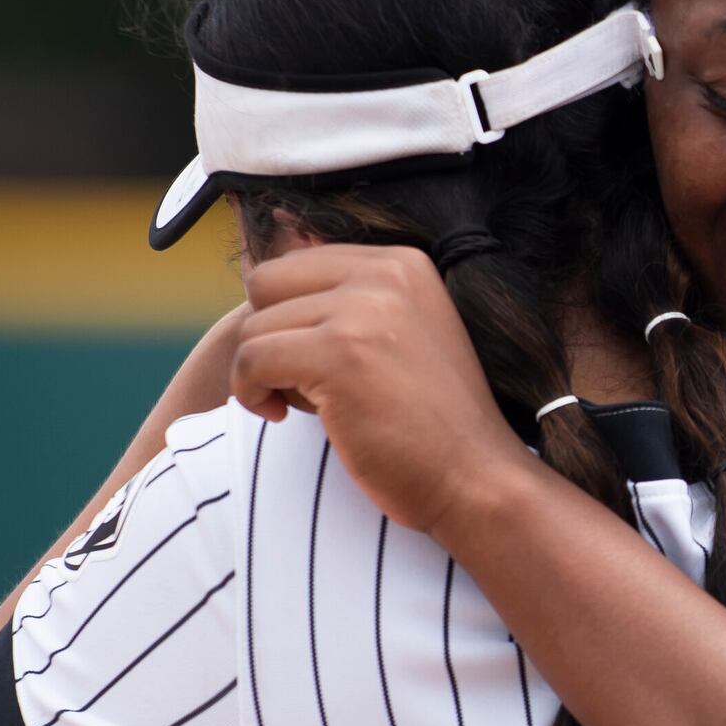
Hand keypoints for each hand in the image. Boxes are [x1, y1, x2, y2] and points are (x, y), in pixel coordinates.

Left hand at [230, 246, 540, 535]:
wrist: (475, 479)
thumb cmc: (430, 424)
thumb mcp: (401, 335)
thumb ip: (350, 299)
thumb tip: (277, 247)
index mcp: (402, 263)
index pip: (298, 262)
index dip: (287, 317)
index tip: (309, 364)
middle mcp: (386, 273)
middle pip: (266, 282)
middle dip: (267, 335)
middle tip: (295, 383)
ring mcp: (364, 310)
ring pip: (253, 326)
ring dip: (260, 373)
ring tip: (300, 407)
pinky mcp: (339, 353)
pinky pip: (250, 358)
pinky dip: (250, 393)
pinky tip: (279, 417)